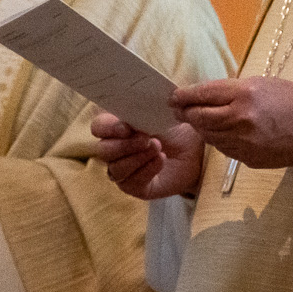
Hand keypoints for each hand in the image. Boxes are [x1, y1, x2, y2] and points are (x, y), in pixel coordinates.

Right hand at [91, 113, 205, 199]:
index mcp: (115, 128)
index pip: (98, 128)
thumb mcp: (157, 114)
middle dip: (125, 145)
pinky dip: (147, 169)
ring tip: (158, 148)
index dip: (108, 128)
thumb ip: (140, 110)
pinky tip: (161, 160)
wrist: (194, 150)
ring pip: (116, 169)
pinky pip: (131, 182)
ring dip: (137, 157)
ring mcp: (123, 170)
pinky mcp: (135, 187)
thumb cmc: (173, 129)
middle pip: (103, 151)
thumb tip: (128, 104)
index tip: (126, 127)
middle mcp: (114, 151)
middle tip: (147, 138)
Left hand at [170, 77, 292, 168]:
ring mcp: (243, 142)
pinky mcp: (247, 159)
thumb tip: (202, 95)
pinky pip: (223, 148)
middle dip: (185, 113)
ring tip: (198, 120)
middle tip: (178, 109)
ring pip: (208, 135)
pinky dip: (218, 139)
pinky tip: (222, 132)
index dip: (183, 96)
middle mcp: (240, 118)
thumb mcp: (261, 84)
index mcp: (244, 94)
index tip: (174, 96)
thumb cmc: (292, 100)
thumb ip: (231, 90)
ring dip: (200, 127)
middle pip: (198, 117)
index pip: (201, 94)